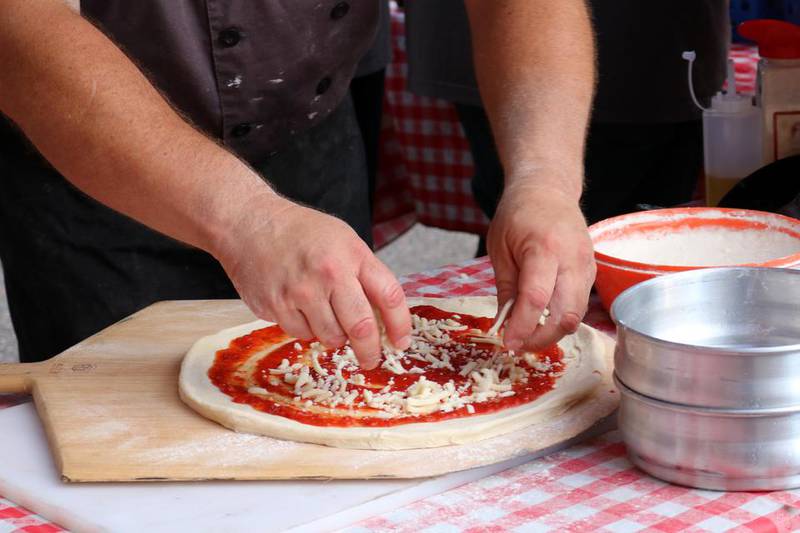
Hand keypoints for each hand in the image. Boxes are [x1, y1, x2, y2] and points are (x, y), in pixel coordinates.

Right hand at [212, 195, 410, 368]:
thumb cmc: (301, 233)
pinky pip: (301, 334)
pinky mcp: (275, 306)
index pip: (389, 296)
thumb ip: (364, 275)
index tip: (401, 343)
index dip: (400, 326)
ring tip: (325, 315)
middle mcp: (329, 274)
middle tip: (371, 360)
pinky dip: (306, 329)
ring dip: (334, 336)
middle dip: (370, 351)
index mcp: (352, 254)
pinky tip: (299, 307)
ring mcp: (300, 292)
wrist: (249, 223)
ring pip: (330, 337)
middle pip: (361, 328)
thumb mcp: (343, 240)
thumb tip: (384, 320)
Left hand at [487, 181, 595, 350]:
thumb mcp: (500, 248)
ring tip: (527, 336)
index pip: (536, 298)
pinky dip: (561, 319)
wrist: (548, 189)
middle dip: (541, 338)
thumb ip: (505, 289)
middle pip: (565, 314)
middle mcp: (572, 258)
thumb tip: (504, 326)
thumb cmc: (518, 214)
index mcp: (544, 247)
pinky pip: (580, 305)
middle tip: (518, 345)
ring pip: (577, 315)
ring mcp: (587, 265)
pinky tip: (542, 321)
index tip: (508, 344)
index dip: (522, 327)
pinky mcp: (592, 272)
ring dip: (552, 333)